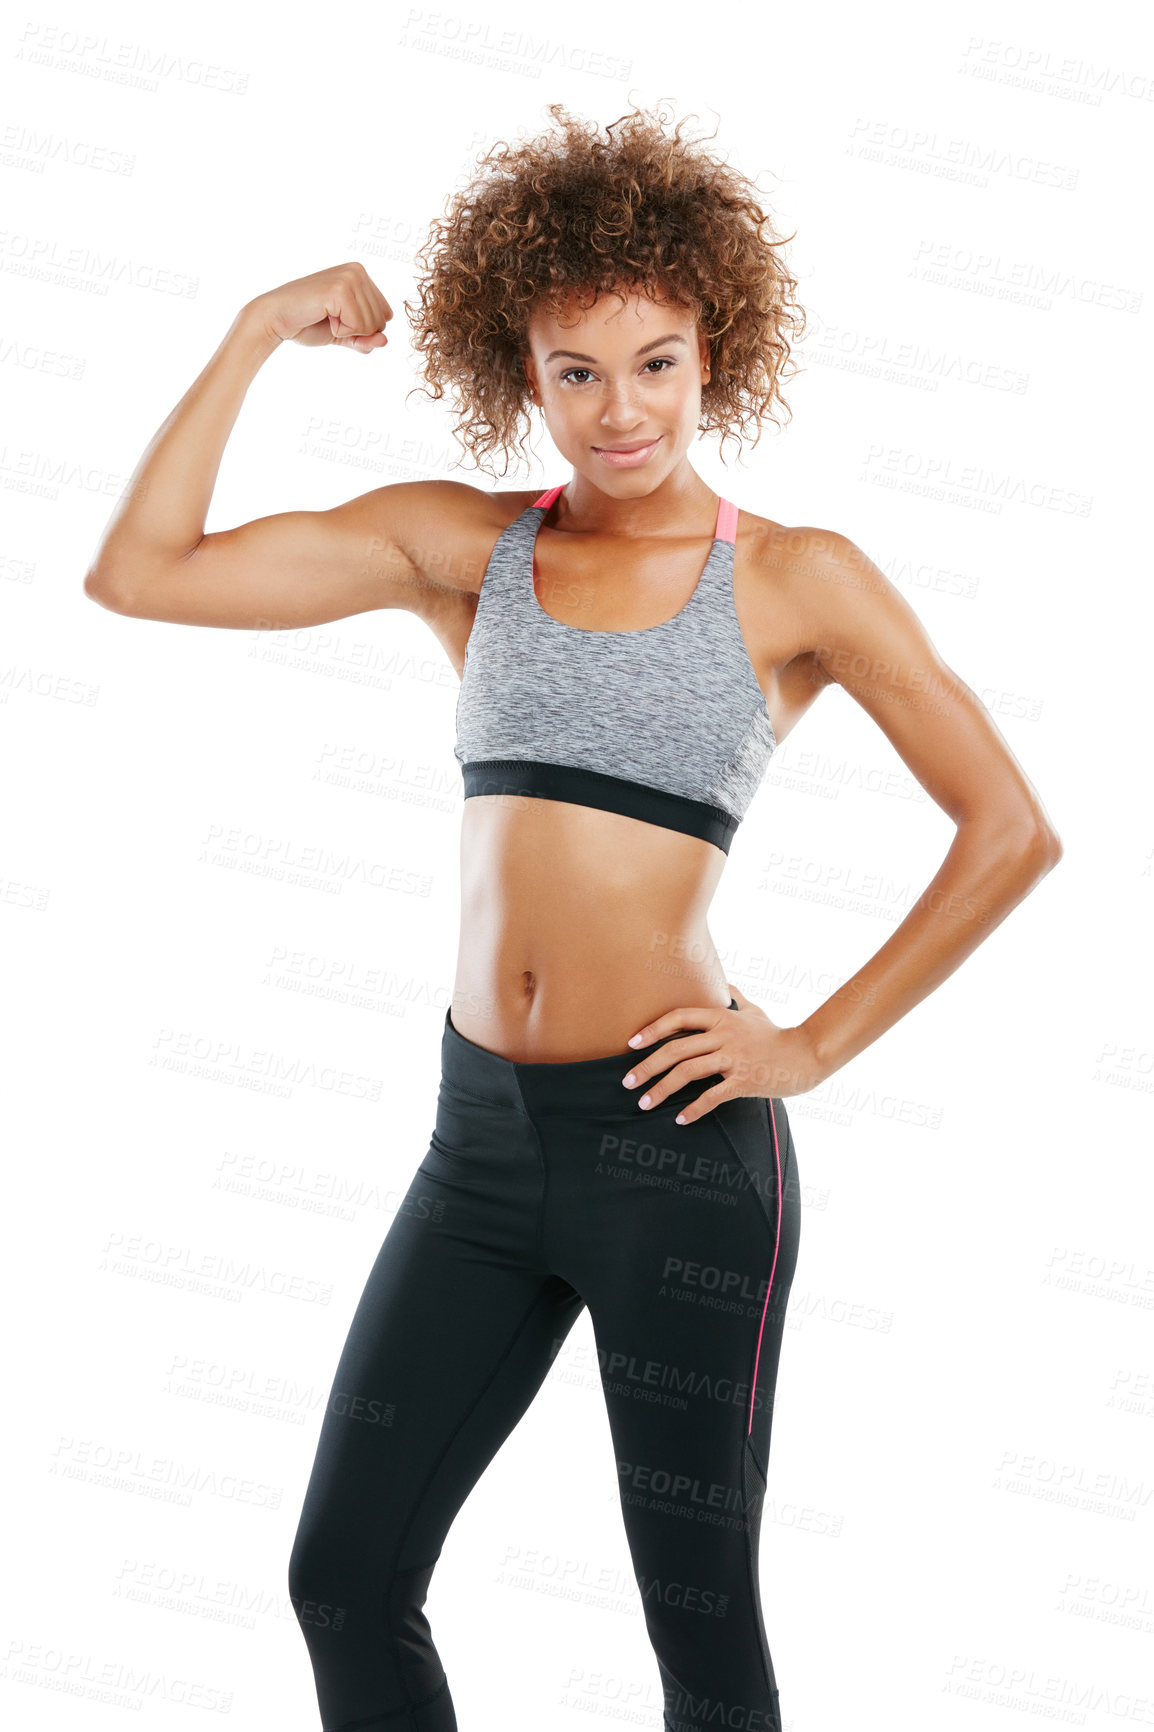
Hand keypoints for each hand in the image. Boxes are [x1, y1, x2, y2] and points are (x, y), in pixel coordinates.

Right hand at [247, 261, 392, 351]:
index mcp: (361, 275)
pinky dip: (340, 331)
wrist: (276, 318)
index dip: (362, 329)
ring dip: (346, 331)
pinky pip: (359, 326)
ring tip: (324, 315)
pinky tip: (323, 316)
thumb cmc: (306, 323)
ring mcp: (350, 278)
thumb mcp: (344, 334)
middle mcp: (358, 271)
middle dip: (355, 331)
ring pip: (371, 325)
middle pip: (380, 321)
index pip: (385, 315)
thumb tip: (385, 341)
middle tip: (328, 318)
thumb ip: (365, 338)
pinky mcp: (341, 289)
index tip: (336, 318)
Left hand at [620, 982, 825, 1123]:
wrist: (805, 1054)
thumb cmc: (776, 1033)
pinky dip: (694, 1108)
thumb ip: (734, 997)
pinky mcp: (744, 1080)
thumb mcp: (753, 1010)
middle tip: (628, 1082)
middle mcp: (724, 1035)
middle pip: (676, 1048)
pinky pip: (713, 1096)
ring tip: (644, 1103)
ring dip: (662, 1089)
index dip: (653, 1029)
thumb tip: (724, 983)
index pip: (679, 1018)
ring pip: (688, 1071)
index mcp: (721, 1017)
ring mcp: (734, 1058)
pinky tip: (680, 1119)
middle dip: (647, 1066)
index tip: (631, 1043)